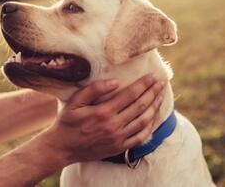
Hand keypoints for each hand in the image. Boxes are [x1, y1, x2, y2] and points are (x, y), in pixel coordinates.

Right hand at [38, 74, 165, 164]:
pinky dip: (150, 127)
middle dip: (153, 93)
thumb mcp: (75, 102)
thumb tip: (115, 82)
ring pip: (143, 121)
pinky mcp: (119, 148)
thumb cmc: (67, 122)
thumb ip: (93, 90)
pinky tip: (153, 118)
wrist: (62, 147)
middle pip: (140, 106)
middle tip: (162, 83)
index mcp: (103, 112)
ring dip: (154, 107)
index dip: (143, 84)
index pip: (130, 95)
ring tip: (160, 96)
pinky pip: (140, 137)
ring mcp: (118, 138)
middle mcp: (113, 125)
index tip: (153, 76)